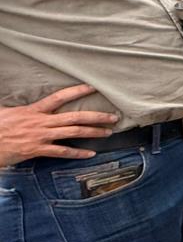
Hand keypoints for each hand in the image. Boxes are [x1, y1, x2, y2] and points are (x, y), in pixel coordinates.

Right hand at [0, 84, 118, 165]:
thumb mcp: (7, 112)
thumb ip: (22, 107)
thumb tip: (26, 102)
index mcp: (34, 110)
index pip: (59, 97)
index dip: (77, 91)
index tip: (93, 87)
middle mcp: (41, 122)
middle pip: (75, 116)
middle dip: (97, 116)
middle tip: (114, 116)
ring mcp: (41, 137)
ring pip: (73, 132)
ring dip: (93, 132)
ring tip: (108, 132)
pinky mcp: (37, 150)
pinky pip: (62, 152)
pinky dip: (77, 153)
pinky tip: (90, 154)